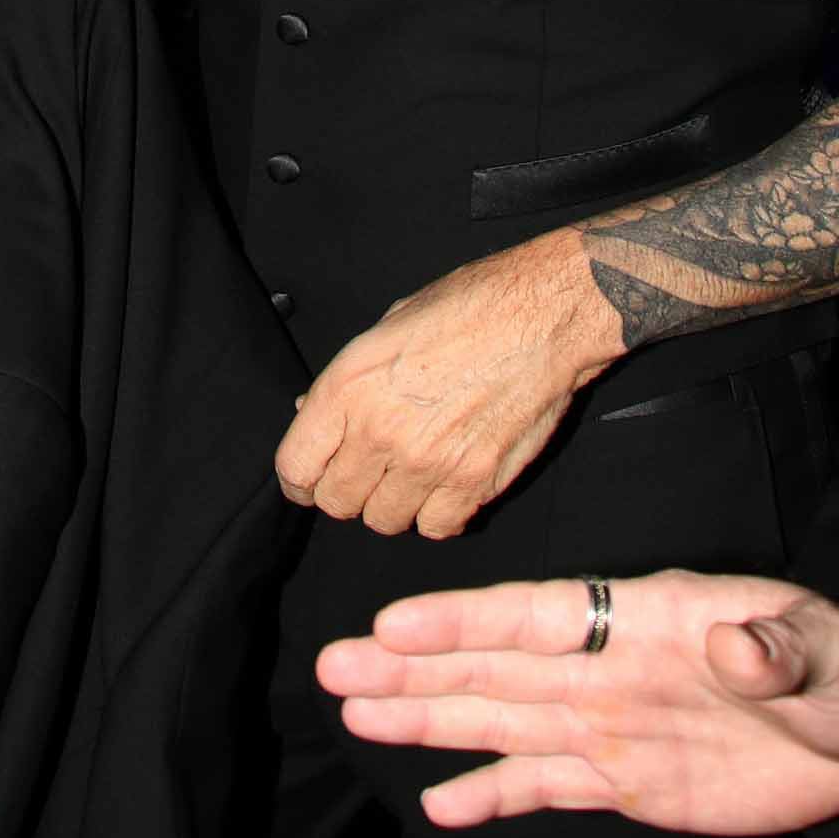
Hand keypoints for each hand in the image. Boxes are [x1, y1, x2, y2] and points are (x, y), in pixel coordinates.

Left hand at [274, 231, 606, 538]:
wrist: (542, 316)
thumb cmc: (469, 308)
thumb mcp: (387, 326)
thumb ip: (346, 380)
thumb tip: (311, 413)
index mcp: (349, 387)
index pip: (296, 468)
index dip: (300, 481)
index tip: (310, 481)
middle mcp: (382, 431)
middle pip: (337, 503)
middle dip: (346, 491)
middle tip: (368, 472)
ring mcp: (428, 462)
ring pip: (384, 522)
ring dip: (392, 504)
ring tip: (410, 474)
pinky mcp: (473, 482)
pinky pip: (436, 528)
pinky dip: (438, 514)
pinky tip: (446, 484)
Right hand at [317, 571, 838, 834]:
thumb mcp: (828, 647)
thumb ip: (775, 642)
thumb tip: (732, 642)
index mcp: (647, 619)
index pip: (542, 618)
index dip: (468, 622)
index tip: (395, 623)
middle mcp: (610, 669)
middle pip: (496, 669)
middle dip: (414, 668)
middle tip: (333, 668)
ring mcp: (610, 725)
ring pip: (502, 722)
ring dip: (430, 718)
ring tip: (355, 712)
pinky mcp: (626, 782)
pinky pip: (546, 788)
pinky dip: (491, 796)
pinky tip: (437, 805)